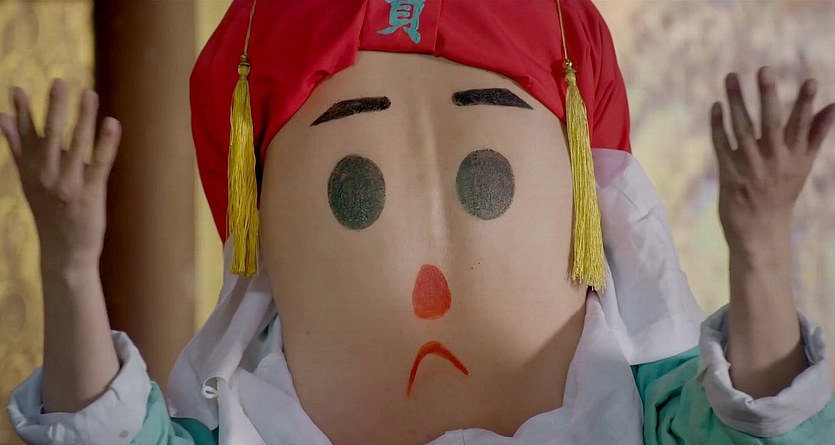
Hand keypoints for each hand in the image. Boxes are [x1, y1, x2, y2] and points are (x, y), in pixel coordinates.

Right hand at [0, 79, 120, 271]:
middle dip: (55, 107)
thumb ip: (18, 146)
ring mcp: (69, 184)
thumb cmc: (49, 210)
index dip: (22, 112)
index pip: (25, 135)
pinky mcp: (91, 194)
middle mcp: (47, 175)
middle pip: (50, 135)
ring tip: (89, 93)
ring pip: (76, 144)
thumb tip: (2, 116)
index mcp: (31, 170)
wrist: (64, 251)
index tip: (17, 89)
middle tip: (60, 82)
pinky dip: (106, 142)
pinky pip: (100, 163)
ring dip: (83, 118)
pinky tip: (112, 123)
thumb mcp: (28, 179)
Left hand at [710, 67, 834, 251]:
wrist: (760, 230)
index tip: (811, 81)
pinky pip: (722, 146)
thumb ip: (816, 135)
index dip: (806, 104)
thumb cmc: (782, 193)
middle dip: (768, 96)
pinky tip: (716, 107)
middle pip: (771, 124)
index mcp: (795, 158)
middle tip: (764, 70)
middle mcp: (775, 162)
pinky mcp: (730, 175)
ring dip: (736, 102)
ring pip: (742, 129)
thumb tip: (833, 106)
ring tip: (731, 77)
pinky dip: (718, 126)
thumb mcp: (803, 165)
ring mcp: (751, 168)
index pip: (802, 126)